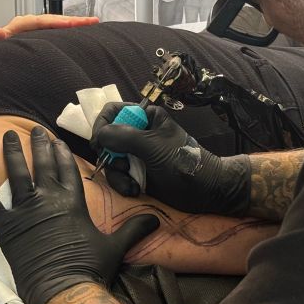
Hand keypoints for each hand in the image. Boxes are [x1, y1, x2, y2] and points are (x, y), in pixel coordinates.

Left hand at [0, 14, 99, 39]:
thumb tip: (0, 32)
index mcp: (19, 26)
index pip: (41, 21)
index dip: (57, 22)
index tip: (71, 24)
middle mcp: (28, 25)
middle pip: (54, 19)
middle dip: (74, 20)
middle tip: (92, 21)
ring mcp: (34, 30)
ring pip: (57, 24)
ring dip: (74, 24)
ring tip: (93, 23)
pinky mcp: (39, 37)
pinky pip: (56, 31)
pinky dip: (69, 30)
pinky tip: (81, 32)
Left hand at [0, 127, 158, 303]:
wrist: (64, 291)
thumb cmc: (90, 268)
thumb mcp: (116, 246)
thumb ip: (134, 229)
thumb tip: (156, 220)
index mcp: (72, 202)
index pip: (67, 169)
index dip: (61, 152)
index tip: (56, 141)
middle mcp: (48, 200)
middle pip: (42, 165)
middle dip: (38, 145)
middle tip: (34, 130)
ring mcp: (25, 212)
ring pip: (16, 174)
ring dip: (12, 154)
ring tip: (8, 137)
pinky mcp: (7, 228)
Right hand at [92, 103, 251, 216]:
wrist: (206, 191)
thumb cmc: (183, 162)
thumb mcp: (153, 146)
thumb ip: (124, 136)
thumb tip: (98, 136)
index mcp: (145, 118)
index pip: (112, 112)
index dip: (102, 126)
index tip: (100, 144)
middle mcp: (138, 134)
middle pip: (106, 139)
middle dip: (110, 156)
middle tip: (121, 167)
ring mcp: (136, 155)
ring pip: (110, 161)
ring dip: (116, 175)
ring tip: (131, 185)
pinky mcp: (137, 174)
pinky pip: (118, 177)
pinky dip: (122, 185)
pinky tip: (134, 190)